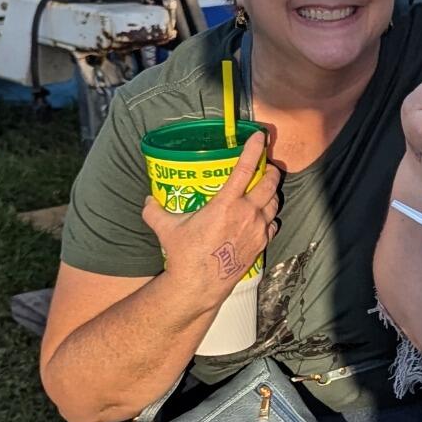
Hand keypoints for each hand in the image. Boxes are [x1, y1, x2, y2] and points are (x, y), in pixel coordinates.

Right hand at [142, 130, 279, 308]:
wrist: (200, 286)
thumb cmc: (184, 255)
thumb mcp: (166, 228)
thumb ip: (154, 211)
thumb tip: (147, 201)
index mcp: (226, 204)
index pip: (244, 169)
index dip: (254, 150)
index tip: (260, 136)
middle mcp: (246, 214)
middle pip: (269, 183)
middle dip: (271, 170)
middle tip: (268, 164)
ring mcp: (257, 230)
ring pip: (274, 203)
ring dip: (273, 192)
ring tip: (267, 187)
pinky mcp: (261, 244)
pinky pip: (273, 224)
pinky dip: (271, 216)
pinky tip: (264, 216)